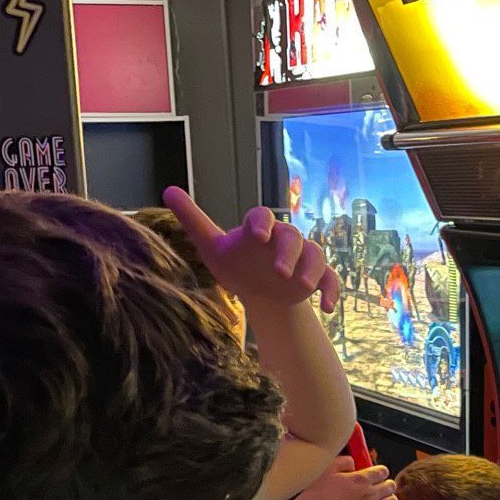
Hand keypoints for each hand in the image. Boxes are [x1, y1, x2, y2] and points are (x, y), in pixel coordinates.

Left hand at [164, 187, 339, 314]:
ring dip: (310, 269)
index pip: (262, 216)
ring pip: (314, 255)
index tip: (256, 237)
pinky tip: (328, 308)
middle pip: (292, 237)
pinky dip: (331, 291)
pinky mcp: (315, 277)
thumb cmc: (235, 265)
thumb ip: (193, 219)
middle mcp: (283, 239)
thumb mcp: (212, 246)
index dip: (262, 224)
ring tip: (301, 287)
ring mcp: (302, 258)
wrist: (258, 291)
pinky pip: (330, 279)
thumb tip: (168, 190)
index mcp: (259, 229)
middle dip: (288, 253)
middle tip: (280, 272)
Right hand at [274, 457, 400, 499]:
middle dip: (386, 485)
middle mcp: (370, 493)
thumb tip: (355, 463)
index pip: (383, 471)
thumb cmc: (316, 495)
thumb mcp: (327, 470)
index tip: (376, 475)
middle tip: (380, 488)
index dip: (380, 472)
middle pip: (390, 485)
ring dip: (390, 499)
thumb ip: (344, 462)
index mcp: (361, 478)